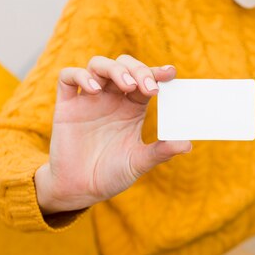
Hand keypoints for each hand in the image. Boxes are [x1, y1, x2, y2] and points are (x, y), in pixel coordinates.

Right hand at [35, 55, 191, 214]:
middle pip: (124, 66)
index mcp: (132, 108)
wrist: (80, 189)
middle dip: (138, 69)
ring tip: (127, 86)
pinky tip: (94, 90)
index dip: (157, 72)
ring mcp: (88, 100)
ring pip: (98, 65)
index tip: (171, 73)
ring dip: (114, 69)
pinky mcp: (66, 106)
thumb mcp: (139, 163)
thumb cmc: (111, 174)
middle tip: (149, 87)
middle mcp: (111, 99)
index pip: (145, 80)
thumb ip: (161, 152)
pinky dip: (81, 76)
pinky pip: (68, 78)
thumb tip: (187, 144)